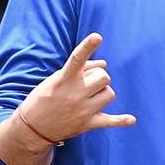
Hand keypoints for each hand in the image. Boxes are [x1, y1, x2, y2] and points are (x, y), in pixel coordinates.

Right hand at [20, 32, 135, 143]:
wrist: (33, 127)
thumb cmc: (45, 97)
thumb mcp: (56, 78)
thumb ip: (81, 68)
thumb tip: (104, 64)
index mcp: (64, 79)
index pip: (77, 59)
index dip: (87, 47)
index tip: (97, 36)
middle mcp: (74, 93)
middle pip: (104, 77)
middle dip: (98, 78)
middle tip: (86, 85)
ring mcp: (82, 109)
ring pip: (109, 93)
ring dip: (103, 93)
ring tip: (90, 98)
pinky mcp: (87, 124)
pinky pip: (110, 121)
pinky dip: (121, 121)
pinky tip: (131, 120)